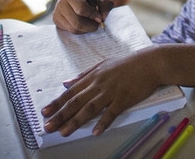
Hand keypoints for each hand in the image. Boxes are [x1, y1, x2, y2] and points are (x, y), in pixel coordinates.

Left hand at [41, 50, 161, 136]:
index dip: (57, 103)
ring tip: (64, 132)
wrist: (150, 62)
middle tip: (48, 126)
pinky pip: (112, 112)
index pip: (70, 92)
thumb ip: (83, 75)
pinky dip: (103, 122)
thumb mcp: (103, 65)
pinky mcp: (124, 98)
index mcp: (93, 76)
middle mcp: (99, 84)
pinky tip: (95, 131)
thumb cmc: (127, 64)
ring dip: (76, 121)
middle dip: (60, 115)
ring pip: (90, 108)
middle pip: (76, 102)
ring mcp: (111, 91)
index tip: (44, 113)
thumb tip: (66, 82)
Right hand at [53, 0, 114, 33]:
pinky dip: (80, 30)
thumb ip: (106, 4)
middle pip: (77, 22)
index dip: (92, 15)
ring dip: (86, 29)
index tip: (100, 18)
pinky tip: (84, 23)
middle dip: (90, 26)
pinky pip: (71, 31)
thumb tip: (103, 18)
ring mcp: (57, 14)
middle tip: (98, 24)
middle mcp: (61, 4)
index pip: (81, 9)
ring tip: (91, 22)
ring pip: (74, 29)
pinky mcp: (57, 22)